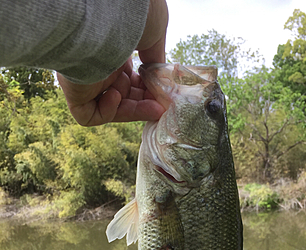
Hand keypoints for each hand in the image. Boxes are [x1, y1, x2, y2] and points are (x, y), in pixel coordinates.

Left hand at [57, 0, 168, 125]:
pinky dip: (106, 113)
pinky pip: (87, 115)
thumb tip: (160, 79)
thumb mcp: (153, 35)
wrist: (109, 9)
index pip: (132, 81)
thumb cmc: (134, 14)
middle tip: (161, 107)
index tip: (163, 97)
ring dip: (133, 112)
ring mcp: (87, 78)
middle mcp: (101, 65)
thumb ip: (155, 60)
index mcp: (116, 51)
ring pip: (110, 108)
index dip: (149, 92)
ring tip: (152, 108)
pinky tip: (116, 96)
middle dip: (145, 104)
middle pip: (124, 97)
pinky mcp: (74, 90)